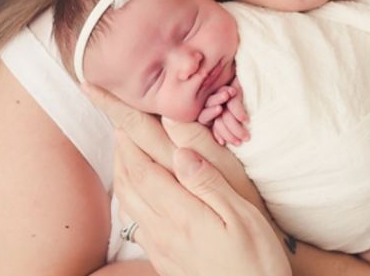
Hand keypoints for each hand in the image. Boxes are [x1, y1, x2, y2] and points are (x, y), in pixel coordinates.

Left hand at [85, 84, 286, 275]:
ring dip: (121, 169)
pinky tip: (135, 190)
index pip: (144, 167)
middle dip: (120, 147)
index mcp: (182, 213)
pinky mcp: (164, 259)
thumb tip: (181, 152)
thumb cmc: (257, 261)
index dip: (128, 136)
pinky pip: (135, 221)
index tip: (116, 109)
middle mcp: (163, 230)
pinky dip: (128, 196)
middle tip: (112, 117)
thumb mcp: (242, 217)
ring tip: (121, 146)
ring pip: (128, 201)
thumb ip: (209, 184)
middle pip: (129, 181)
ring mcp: (161, 246)